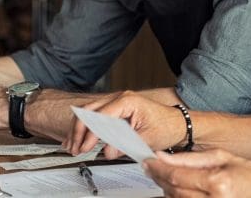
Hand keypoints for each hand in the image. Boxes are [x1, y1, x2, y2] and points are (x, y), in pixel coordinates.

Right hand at [65, 91, 185, 159]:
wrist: (178, 124)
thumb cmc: (167, 127)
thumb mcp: (146, 139)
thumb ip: (125, 144)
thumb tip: (107, 151)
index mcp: (127, 101)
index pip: (100, 116)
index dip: (90, 134)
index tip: (85, 148)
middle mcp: (120, 98)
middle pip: (89, 111)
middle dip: (79, 131)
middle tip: (75, 148)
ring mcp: (117, 102)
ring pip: (89, 112)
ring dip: (79, 129)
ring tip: (72, 146)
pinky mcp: (116, 110)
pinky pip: (95, 116)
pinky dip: (86, 127)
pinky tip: (79, 138)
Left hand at [144, 149, 250, 197]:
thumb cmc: (247, 173)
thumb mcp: (219, 156)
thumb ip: (189, 159)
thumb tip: (163, 157)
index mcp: (216, 182)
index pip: (177, 176)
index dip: (158, 169)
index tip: (148, 162)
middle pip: (174, 191)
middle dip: (159, 179)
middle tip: (151, 168)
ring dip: (167, 189)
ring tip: (165, 177)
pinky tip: (177, 189)